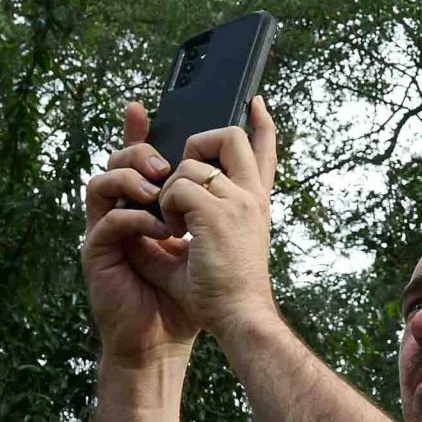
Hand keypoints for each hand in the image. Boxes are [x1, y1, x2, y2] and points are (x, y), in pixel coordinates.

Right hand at [83, 102, 200, 366]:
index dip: (137, 129)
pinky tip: (162, 231)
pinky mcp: (98, 252)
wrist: (166, 339)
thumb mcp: (213, 238)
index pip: (139, 156)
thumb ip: (219, 203)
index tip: (142, 106)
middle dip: (141, 151)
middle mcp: (124, 210)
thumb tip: (240, 164)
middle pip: (119, 158)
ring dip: (133, 179)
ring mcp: (108, 229)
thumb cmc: (190, 293)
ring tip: (161, 193)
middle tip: (167, 167)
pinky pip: (109, 219)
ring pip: (104, 179)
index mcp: (149, 203)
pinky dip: (137, 219)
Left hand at [151, 96, 281, 336]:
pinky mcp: (216, 212)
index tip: (255, 104)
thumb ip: (191, 217)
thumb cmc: (223, 294)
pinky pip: (176, 188)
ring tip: (176, 223)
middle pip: (231, 137)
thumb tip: (156, 201)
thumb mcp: (210, 245)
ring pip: (193, 162)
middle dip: (200, 142)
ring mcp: (237, 201)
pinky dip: (165, 208)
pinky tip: (173, 233)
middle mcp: (252, 196)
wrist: (239, 318)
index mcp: (255, 204)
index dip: (261, 124)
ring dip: (172, 189)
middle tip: (181, 171)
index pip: (265, 152)